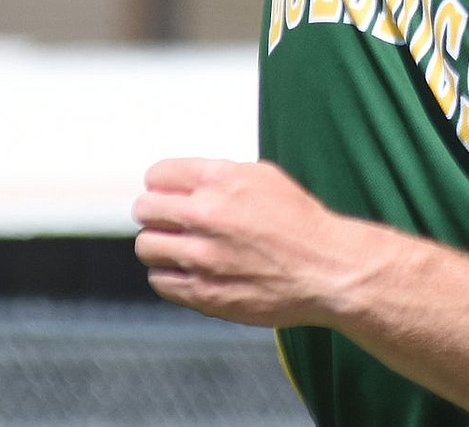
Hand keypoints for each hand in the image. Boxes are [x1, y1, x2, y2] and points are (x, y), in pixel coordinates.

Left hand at [133, 157, 339, 326]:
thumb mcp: (264, 176)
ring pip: (147, 246)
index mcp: (221, 180)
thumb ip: (220, 176)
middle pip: (144, 209)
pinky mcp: (202, 292)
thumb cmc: (299, 222)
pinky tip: (190, 270)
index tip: (167, 191)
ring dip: (160, 244)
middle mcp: (206, 215)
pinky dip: (170, 274)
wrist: (324, 269)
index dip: (162, 183)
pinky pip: (160, 280)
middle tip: (168, 218)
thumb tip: (185, 182)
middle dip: (155, 211)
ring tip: (180, 245)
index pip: (158, 175)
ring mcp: (201, 257)